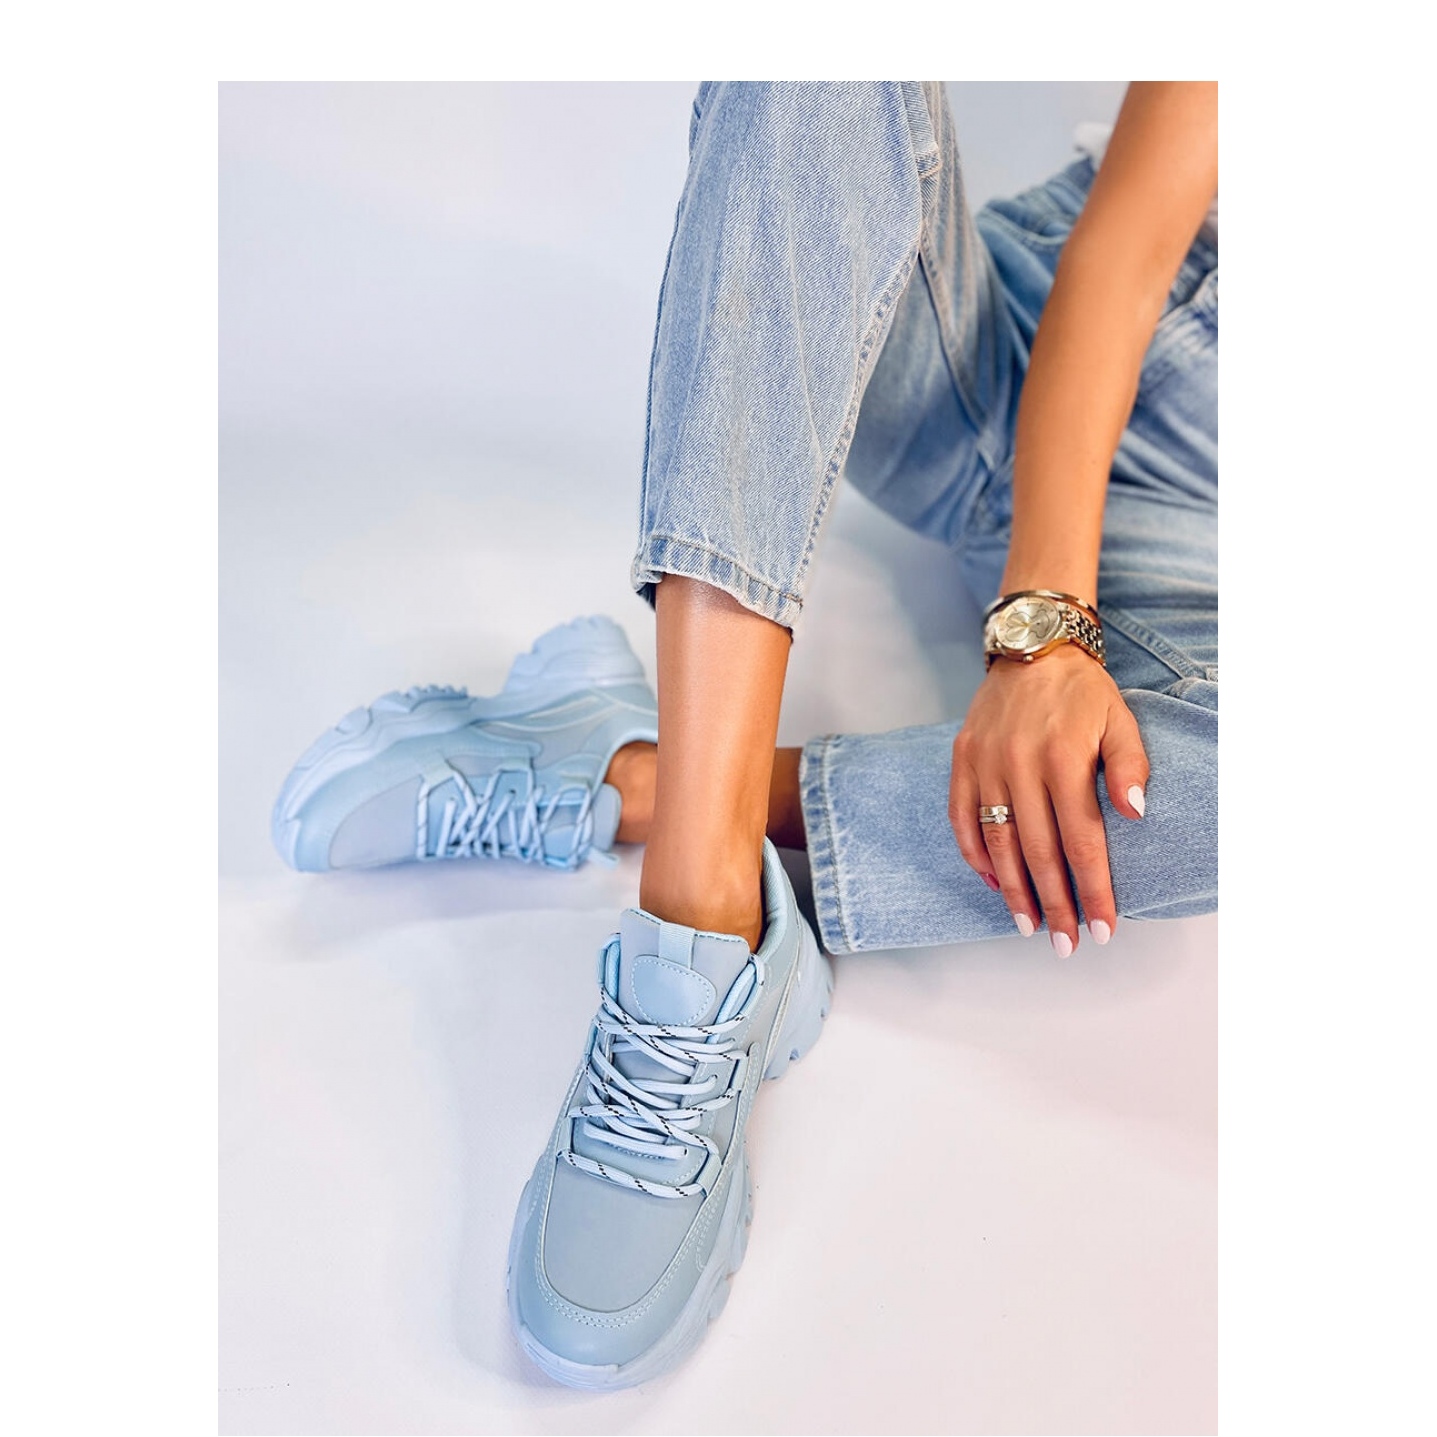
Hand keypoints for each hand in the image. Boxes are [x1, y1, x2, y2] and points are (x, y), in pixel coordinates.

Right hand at [948, 645, 1148, 953]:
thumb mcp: (1121, 719)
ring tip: (1028, 926)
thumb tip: (1135, 812)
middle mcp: (1020, 765)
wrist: (1030, 646)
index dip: (1092, 890)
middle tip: (1065, 945)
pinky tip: (993, 882)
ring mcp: (985, 764)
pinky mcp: (961, 760)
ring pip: (997, 843)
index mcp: (1064, 759)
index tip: (1101, 929)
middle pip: (1038, 853)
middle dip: (1054, 905)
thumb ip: (1130, 765)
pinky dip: (975, 855)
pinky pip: (962, 819)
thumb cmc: (1083, 692)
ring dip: (1012, 891)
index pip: (1081, 841)